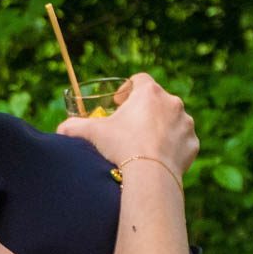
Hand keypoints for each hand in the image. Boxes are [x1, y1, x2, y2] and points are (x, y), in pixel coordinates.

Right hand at [57, 72, 198, 179]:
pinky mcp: (193, 143)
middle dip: (145, 111)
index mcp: (149, 92)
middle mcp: (172, 102)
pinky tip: (159, 158)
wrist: (150, 173)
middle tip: (130, 127)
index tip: (119, 103)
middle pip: (157, 100)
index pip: (139, 80)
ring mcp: (186, 123)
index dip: (128, 89)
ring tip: (145, 145)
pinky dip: (172, 147)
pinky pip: (182, 141)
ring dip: (161, 128)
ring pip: (172, 120)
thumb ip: (74, 126)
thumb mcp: (92, 132)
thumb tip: (60, 129)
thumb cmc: (121, 145)